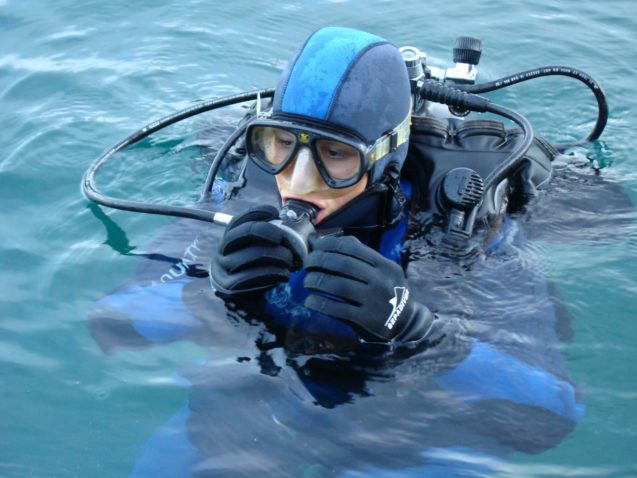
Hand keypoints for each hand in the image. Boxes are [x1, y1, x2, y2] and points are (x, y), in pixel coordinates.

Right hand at [210, 205, 300, 295]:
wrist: (239, 294)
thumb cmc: (253, 266)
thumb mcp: (255, 247)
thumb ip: (267, 235)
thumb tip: (292, 221)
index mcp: (229, 236)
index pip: (240, 219)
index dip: (259, 212)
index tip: (276, 213)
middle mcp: (223, 249)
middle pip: (244, 232)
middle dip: (268, 231)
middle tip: (283, 238)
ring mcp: (224, 267)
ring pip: (252, 255)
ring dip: (277, 255)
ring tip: (290, 260)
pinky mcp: (229, 285)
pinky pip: (252, 276)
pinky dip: (272, 273)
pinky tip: (284, 274)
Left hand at [303, 235, 428, 342]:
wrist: (407, 322)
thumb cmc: (386, 291)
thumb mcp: (380, 270)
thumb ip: (354, 256)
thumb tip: (317, 240)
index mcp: (384, 265)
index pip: (352, 247)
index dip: (328, 244)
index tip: (315, 247)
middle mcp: (381, 280)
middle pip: (343, 265)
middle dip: (318, 261)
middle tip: (306, 264)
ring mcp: (375, 301)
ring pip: (338, 286)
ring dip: (316, 281)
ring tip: (307, 282)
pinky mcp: (367, 320)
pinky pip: (338, 309)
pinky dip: (319, 303)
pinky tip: (310, 301)